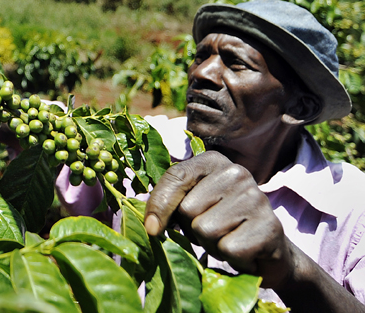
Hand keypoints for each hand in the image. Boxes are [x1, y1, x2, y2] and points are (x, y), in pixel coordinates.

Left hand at [144, 151, 294, 288]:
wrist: (268, 250)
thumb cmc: (221, 224)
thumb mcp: (191, 206)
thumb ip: (168, 203)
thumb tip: (150, 226)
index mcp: (213, 161)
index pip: (176, 177)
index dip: (159, 204)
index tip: (152, 228)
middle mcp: (237, 173)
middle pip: (188, 209)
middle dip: (193, 229)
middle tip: (214, 230)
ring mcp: (256, 197)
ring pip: (206, 230)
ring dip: (212, 245)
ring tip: (229, 239)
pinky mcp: (271, 226)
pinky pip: (228, 249)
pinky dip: (232, 258)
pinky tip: (245, 251)